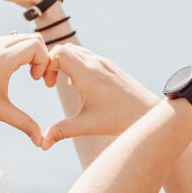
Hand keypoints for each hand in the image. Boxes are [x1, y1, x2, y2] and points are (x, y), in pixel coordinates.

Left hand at [0, 33, 56, 148]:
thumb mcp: (0, 111)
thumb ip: (24, 124)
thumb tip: (41, 142)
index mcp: (2, 60)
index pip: (36, 46)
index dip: (44, 62)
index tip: (37, 80)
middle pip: (34, 39)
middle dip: (43, 57)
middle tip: (37, 76)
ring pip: (24, 37)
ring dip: (33, 53)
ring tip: (29, 73)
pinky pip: (13, 39)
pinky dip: (22, 51)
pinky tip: (17, 69)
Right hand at [38, 46, 156, 146]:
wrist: (149, 114)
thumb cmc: (119, 119)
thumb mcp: (87, 125)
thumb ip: (61, 131)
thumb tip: (42, 144)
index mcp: (87, 73)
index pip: (58, 53)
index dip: (46, 66)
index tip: (47, 85)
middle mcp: (96, 63)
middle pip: (64, 48)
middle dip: (52, 63)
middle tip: (50, 83)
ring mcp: (105, 63)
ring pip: (77, 51)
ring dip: (65, 63)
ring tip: (62, 84)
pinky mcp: (111, 67)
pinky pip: (88, 56)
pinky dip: (77, 64)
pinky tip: (79, 85)